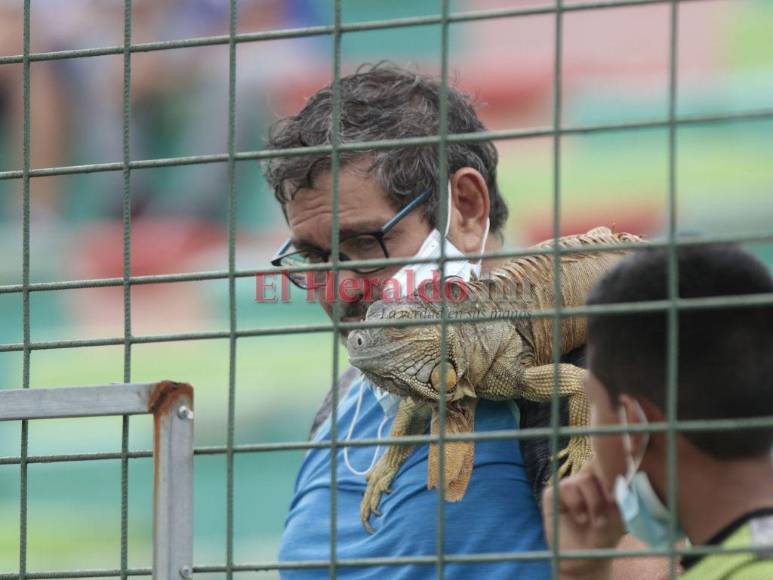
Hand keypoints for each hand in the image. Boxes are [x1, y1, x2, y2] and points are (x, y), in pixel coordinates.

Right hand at [542, 460, 624, 578]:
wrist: (585, 558)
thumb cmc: (605, 535)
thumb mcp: (620, 514)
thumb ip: (622, 493)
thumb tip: (624, 476)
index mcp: (602, 478)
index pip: (608, 461)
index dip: (616, 470)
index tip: (624, 489)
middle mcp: (584, 477)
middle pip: (596, 465)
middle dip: (606, 486)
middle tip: (612, 504)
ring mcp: (569, 484)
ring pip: (583, 479)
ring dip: (593, 502)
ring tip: (596, 520)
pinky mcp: (552, 493)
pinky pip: (565, 487)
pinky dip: (576, 503)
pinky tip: (581, 518)